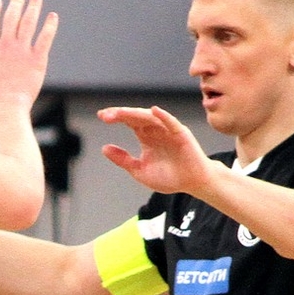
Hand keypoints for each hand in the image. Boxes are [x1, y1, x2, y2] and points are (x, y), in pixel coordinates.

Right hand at [0, 0, 56, 113]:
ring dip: (33, 8)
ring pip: (29, 23)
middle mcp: (6, 45)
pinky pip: (45, 38)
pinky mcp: (37, 59)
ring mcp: (23, 51)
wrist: (5, 107)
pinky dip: (50, 25)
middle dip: (15, 3)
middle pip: (11, 17)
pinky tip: (52, 16)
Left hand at [97, 105, 216, 197]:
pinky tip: (153, 111)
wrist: (192, 183)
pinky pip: (172, 123)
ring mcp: (169, 130)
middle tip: (106, 114)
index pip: (129, 122)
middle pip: (136, 117)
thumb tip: (104, 148)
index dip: (116, 117)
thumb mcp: (139, 170)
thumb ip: (123, 159)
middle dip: (121, 114)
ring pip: (150, 117)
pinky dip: (163, 116)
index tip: (101, 116)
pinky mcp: (181, 134)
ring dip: (136, 114)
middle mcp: (156, 130)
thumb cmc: (169, 177)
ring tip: (121, 112)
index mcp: (146, 136)